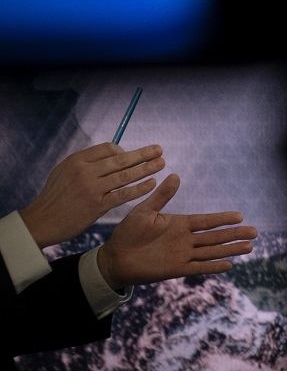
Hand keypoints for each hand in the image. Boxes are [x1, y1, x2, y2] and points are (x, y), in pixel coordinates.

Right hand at [17, 143, 166, 246]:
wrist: (41, 222)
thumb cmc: (54, 196)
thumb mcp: (64, 171)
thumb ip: (86, 162)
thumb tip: (112, 153)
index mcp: (77, 160)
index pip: (108, 149)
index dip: (124, 151)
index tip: (132, 156)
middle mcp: (85, 172)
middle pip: (120, 159)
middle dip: (143, 154)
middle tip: (160, 150)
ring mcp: (91, 189)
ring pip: (125, 176)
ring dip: (146, 169)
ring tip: (161, 163)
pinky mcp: (97, 206)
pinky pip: (123, 194)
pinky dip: (139, 188)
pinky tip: (152, 184)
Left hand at [96, 175, 256, 290]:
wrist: (114, 258)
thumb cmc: (127, 233)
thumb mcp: (144, 211)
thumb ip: (162, 197)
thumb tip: (175, 175)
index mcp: (179, 224)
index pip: (207, 221)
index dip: (223, 219)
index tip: (240, 216)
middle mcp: (185, 239)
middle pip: (215, 237)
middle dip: (235, 234)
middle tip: (255, 233)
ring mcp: (182, 255)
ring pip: (212, 251)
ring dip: (230, 249)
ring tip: (249, 247)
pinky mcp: (176, 269)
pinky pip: (199, 267)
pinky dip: (213, 266)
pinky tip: (229, 265)